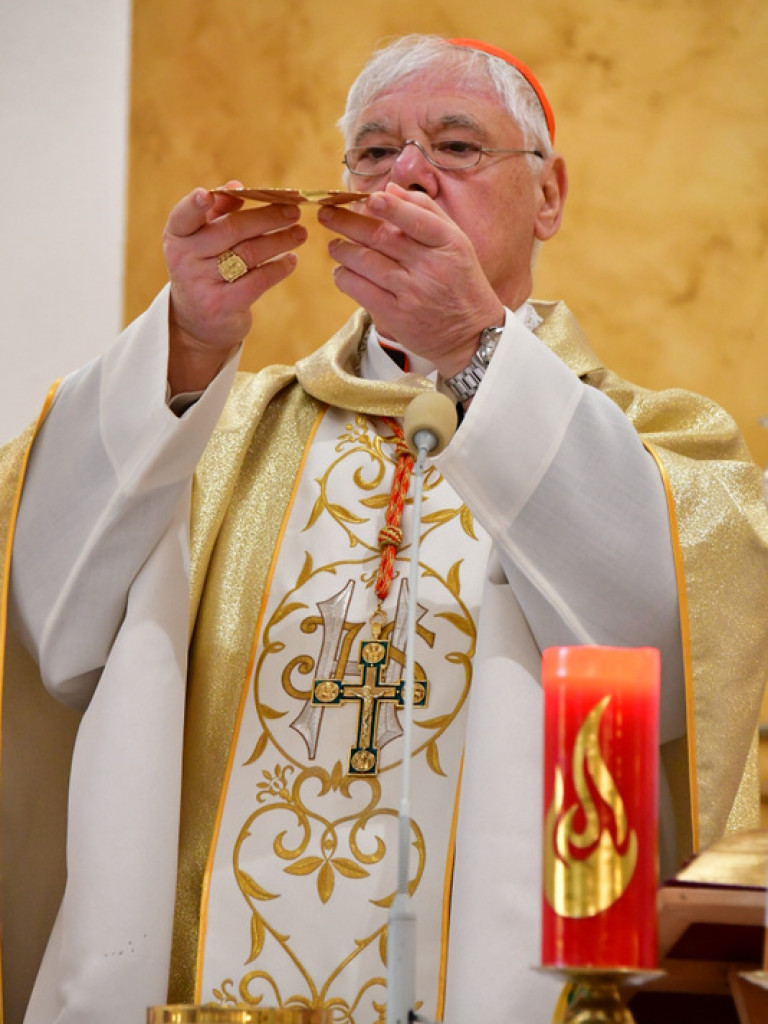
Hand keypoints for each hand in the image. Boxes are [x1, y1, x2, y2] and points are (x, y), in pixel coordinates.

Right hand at [163, 182, 307, 393]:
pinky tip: (292, 260)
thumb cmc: (205, 268)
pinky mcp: (223, 305)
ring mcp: (203, 284)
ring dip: (281, 241)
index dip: (194, 205)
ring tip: (300, 233)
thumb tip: (237, 187)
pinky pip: (258, 280)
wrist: (197, 322)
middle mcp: (185, 259)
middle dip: (268, 217)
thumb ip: (217, 212)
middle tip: (294, 212)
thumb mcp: (202, 241)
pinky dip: (279, 268)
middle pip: (231, 230)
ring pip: (249, 253)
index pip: (183, 216)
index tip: (207, 194)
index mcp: (177, 236)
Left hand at [317, 182, 503, 377]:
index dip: (392, 208)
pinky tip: (341, 272)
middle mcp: (431, 267)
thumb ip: (426, 212)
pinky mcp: (396, 316)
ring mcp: (412, 293)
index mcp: (449, 243)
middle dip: (348, 223)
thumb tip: (391, 189)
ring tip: (334, 246)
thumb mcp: (456, 243)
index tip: (370, 198)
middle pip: (382, 238)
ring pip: (366, 263)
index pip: (418, 219)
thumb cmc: (460, 282)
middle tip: (327, 214)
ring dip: (342, 250)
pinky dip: (345, 277)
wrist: (471, 335)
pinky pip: (360, 290)